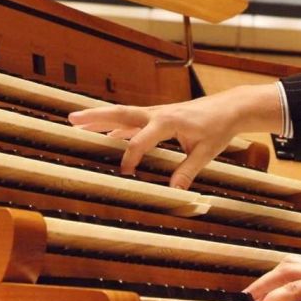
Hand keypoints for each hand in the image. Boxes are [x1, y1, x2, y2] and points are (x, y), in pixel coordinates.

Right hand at [68, 84, 282, 188]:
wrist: (229, 107)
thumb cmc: (218, 128)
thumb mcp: (206, 152)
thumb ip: (187, 171)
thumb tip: (173, 193)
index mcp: (168, 121)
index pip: (140, 139)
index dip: (130, 157)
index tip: (125, 173)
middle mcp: (157, 113)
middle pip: (121, 113)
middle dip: (96, 117)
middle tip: (71, 119)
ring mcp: (156, 112)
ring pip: (122, 114)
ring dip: (99, 117)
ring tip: (75, 120)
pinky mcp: (158, 115)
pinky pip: (131, 118)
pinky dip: (115, 123)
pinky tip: (103, 131)